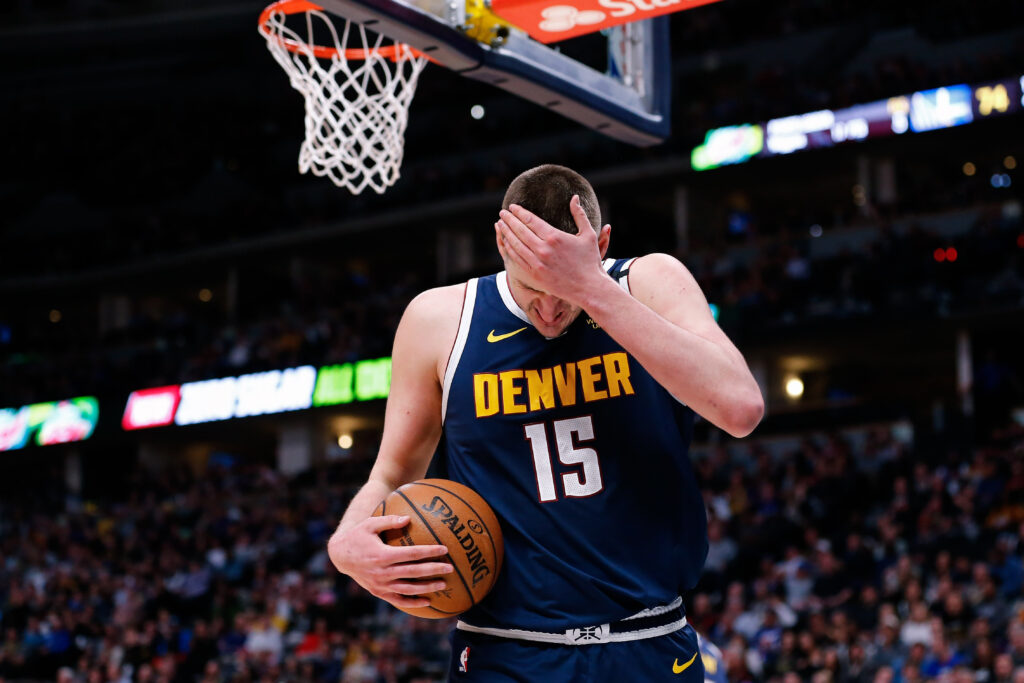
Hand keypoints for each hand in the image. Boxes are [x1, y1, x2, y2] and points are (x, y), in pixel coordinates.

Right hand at [327, 515, 452, 609]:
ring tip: (443, 584)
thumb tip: (408, 518)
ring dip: (426, 587)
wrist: (341, 556)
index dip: (429, 551)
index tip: (444, 549)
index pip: (411, 554)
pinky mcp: (378, 592)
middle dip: (433, 570)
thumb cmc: (359, 536)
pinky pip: (398, 600)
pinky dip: (412, 602)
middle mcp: (382, 572)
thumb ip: (390, 520)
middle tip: (450, 568)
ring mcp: (380, 584)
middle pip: (413, 572)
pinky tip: (427, 601)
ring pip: (408, 589)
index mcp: (382, 555)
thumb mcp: (371, 524)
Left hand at [496, 195, 608, 305]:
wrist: (589, 288)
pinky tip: (506, 242)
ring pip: (516, 244)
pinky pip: (518, 259)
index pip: (531, 220)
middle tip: (502, 212)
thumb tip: (574, 197)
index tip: (512, 207)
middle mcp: (543, 249)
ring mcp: (537, 263)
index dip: (519, 212)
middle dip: (509, 220)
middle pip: (520, 230)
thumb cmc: (590, 260)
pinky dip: (510, 249)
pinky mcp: (535, 275)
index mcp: (554, 236)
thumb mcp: (589, 234)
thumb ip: (579, 214)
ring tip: (500, 224)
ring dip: (506, 233)